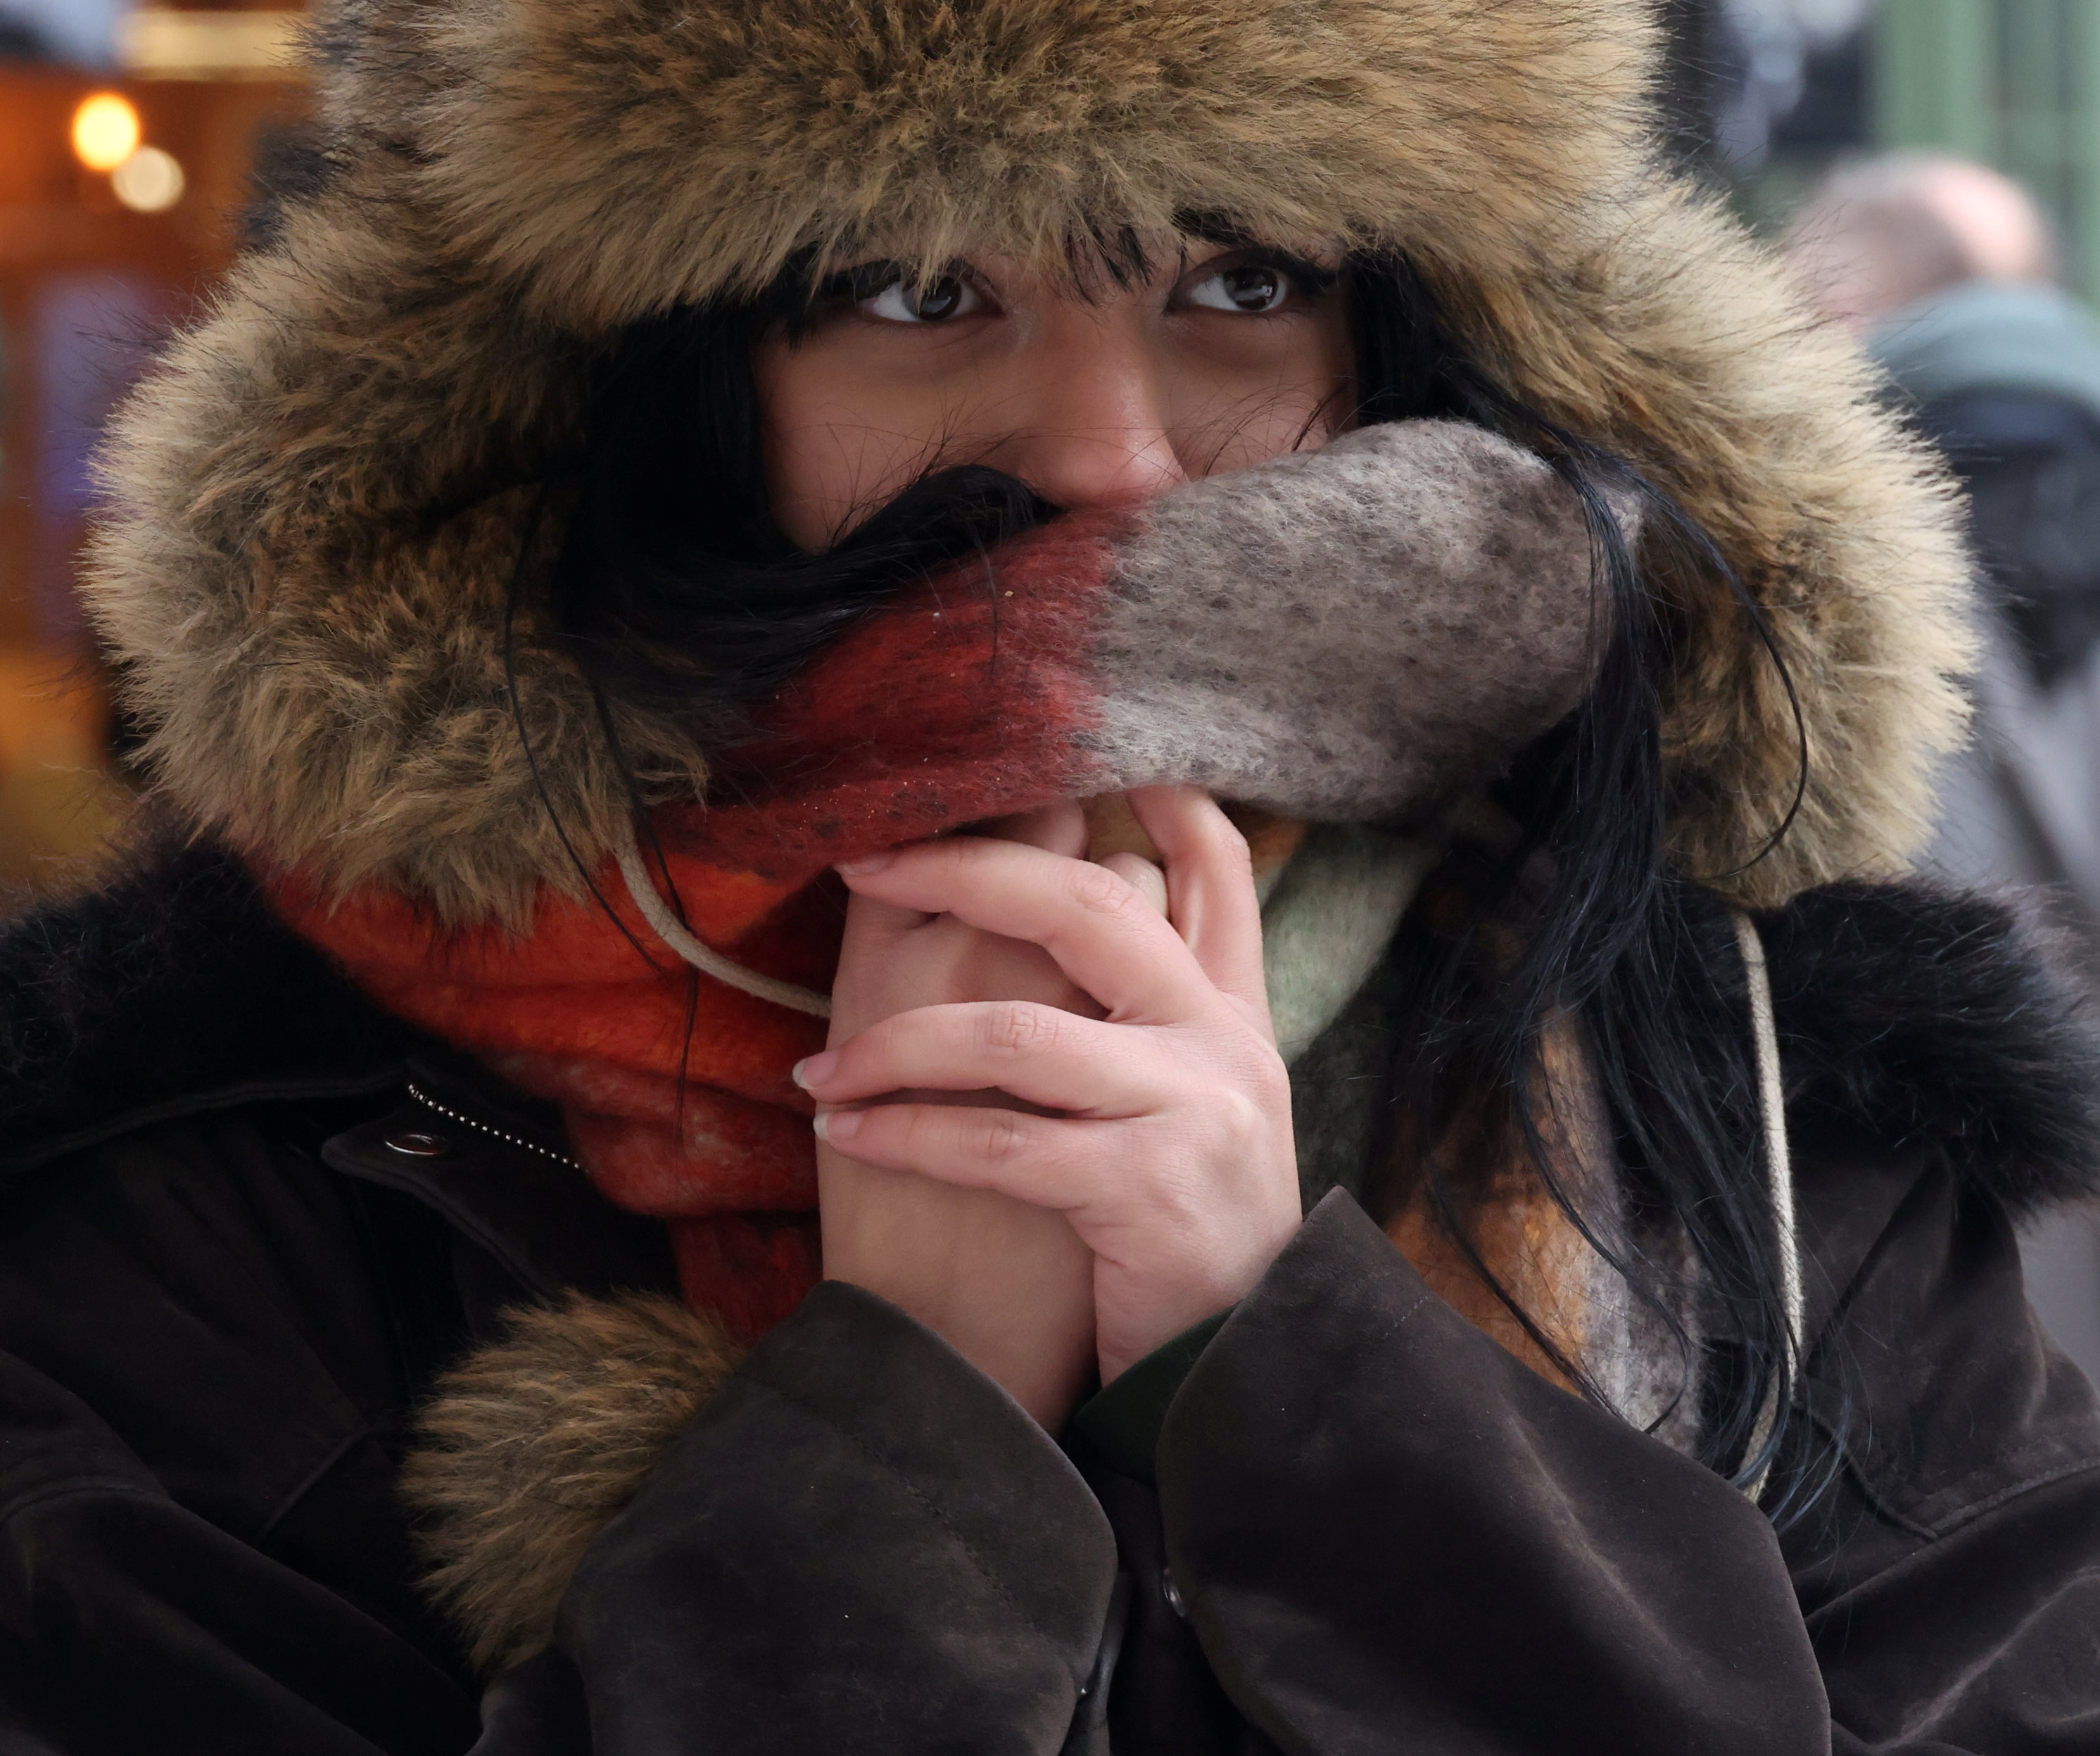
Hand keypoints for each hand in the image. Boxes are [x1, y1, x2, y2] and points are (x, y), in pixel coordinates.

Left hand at [798, 785, 1301, 1387]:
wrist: (1242, 1376)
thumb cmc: (1188, 1244)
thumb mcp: (1205, 1113)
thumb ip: (1154, 1024)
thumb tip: (1065, 926)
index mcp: (1238, 1016)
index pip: (1215, 871)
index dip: (1151, 801)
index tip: (1053, 757)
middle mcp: (1224, 1043)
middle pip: (1093, 903)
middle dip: (966, 867)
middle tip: (868, 858)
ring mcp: (1194, 1109)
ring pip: (1016, 1033)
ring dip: (895, 1047)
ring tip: (823, 1072)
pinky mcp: (1148, 1189)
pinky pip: (998, 1144)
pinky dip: (907, 1136)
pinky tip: (849, 1136)